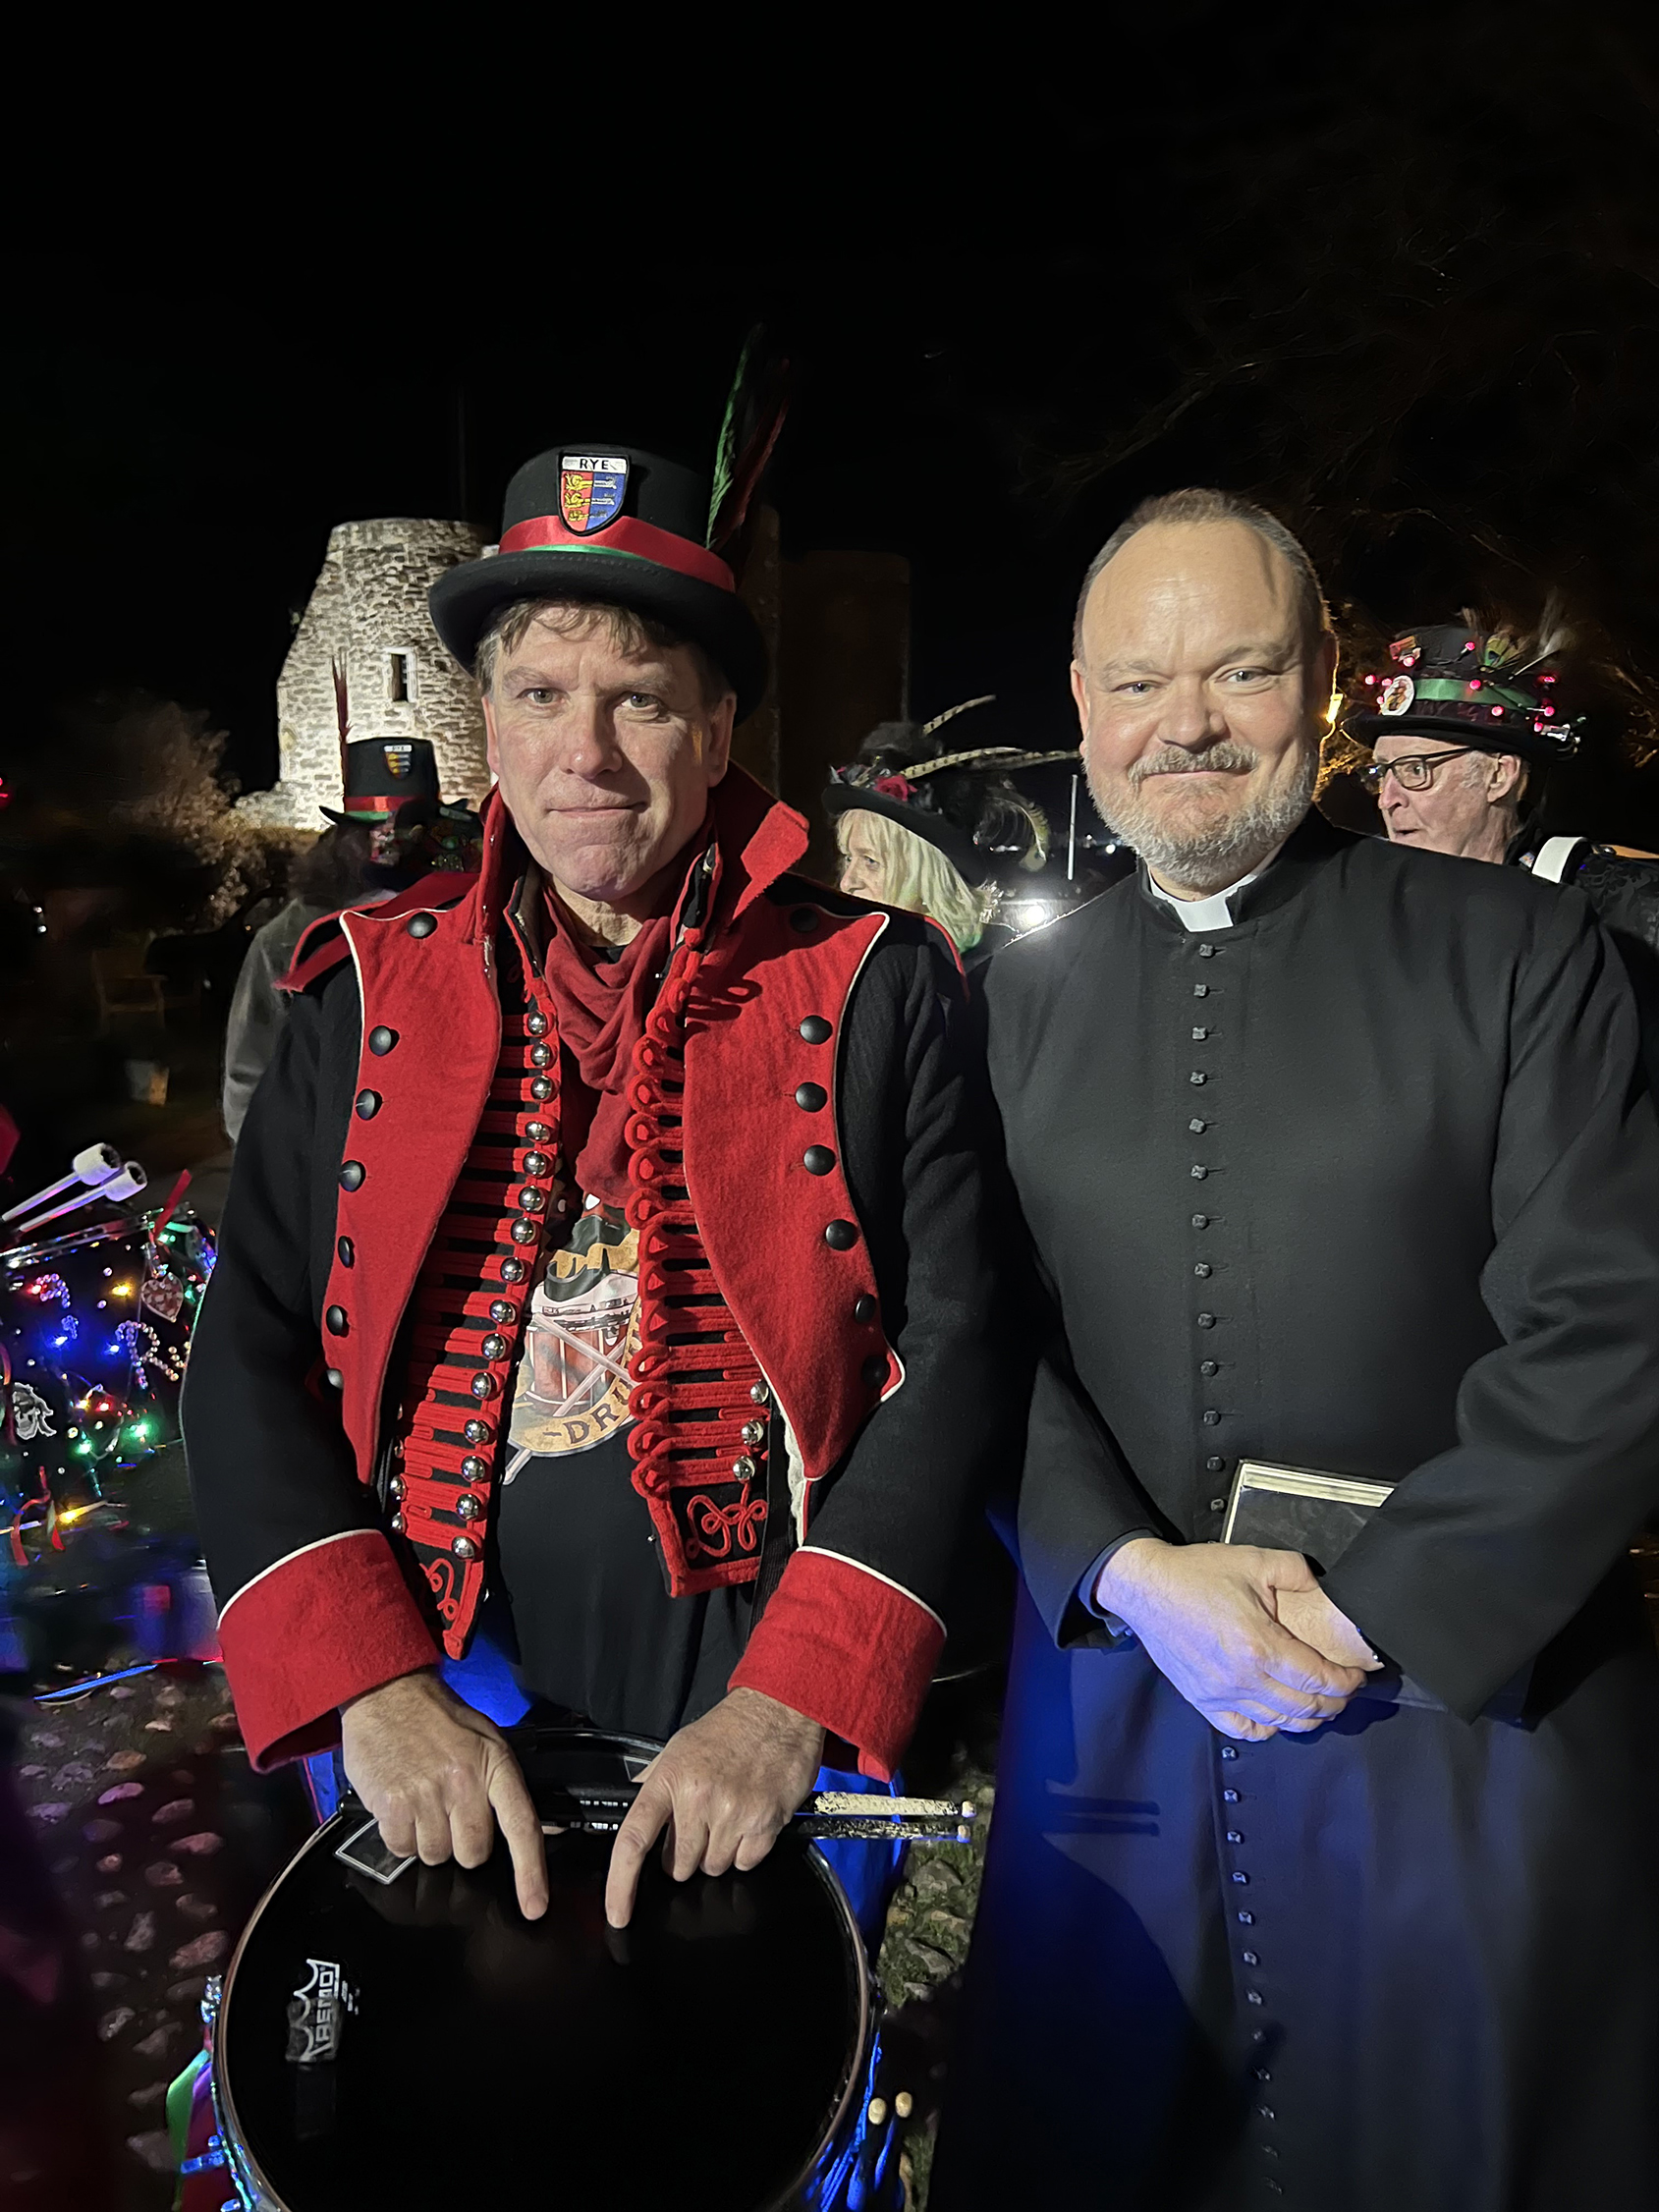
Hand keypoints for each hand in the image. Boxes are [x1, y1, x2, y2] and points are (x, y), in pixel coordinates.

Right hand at [340, 1669, 547, 1918]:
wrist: (387, 1693)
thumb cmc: (438, 1718)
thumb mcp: (486, 1740)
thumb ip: (507, 1786)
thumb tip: (541, 1830)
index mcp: (495, 1764)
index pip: (521, 1826)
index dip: (530, 1872)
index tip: (535, 1906)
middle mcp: (464, 1782)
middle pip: (473, 1853)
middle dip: (462, 1843)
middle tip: (450, 1812)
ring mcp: (426, 1795)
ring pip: (436, 1856)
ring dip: (429, 1839)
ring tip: (423, 1802)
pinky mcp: (392, 1805)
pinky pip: (402, 1849)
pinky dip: (400, 1836)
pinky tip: (402, 1805)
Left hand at [604, 1688, 823, 1928]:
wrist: (779, 1710)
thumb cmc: (728, 1729)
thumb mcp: (679, 1749)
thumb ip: (653, 1784)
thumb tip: (626, 1815)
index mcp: (669, 1779)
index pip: (633, 1840)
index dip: (620, 1884)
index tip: (618, 1913)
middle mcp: (698, 1798)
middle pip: (679, 1866)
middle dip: (686, 1853)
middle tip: (701, 1821)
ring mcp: (732, 1813)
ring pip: (713, 1868)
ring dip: (717, 1852)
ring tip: (728, 1814)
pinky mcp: (765, 1823)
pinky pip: (746, 1864)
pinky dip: (746, 1851)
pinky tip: (749, 1820)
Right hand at [1096, 1539, 1370, 1740]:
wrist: (1146, 1587)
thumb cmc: (1196, 1574)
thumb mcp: (1254, 1560)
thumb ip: (1298, 1571)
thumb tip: (1325, 1587)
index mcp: (1260, 1645)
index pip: (1318, 1679)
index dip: (1346, 1682)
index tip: (1357, 1676)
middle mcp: (1243, 1678)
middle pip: (1304, 1708)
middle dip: (1334, 1703)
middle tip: (1344, 1690)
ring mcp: (1221, 1693)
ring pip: (1279, 1723)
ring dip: (1307, 1719)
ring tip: (1319, 1704)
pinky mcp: (1203, 1700)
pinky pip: (1243, 1729)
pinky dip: (1268, 1729)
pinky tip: (1277, 1716)